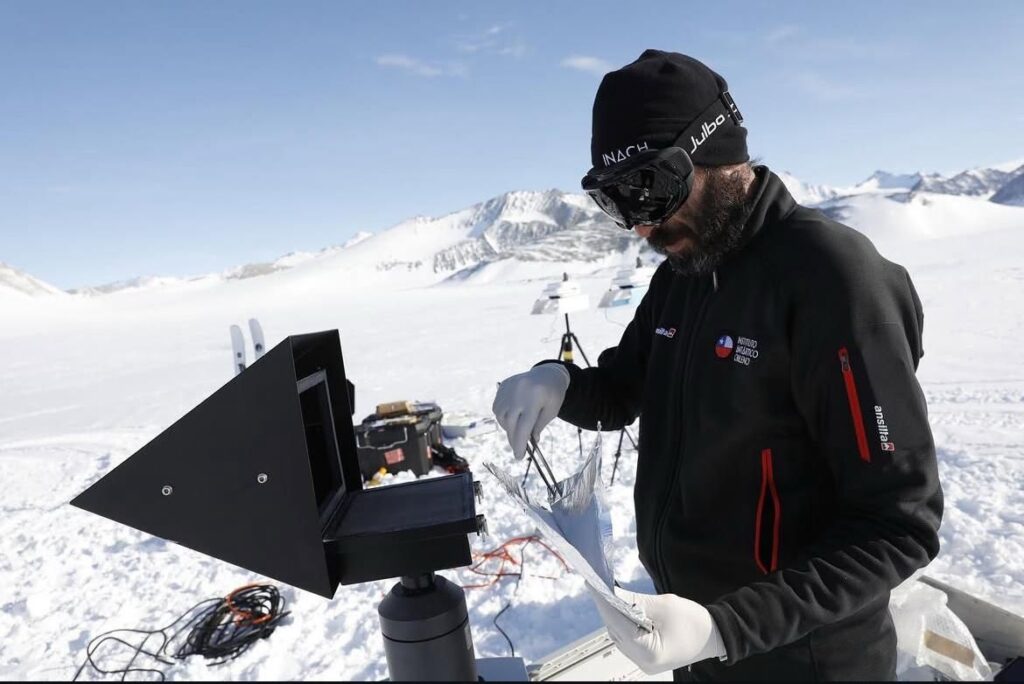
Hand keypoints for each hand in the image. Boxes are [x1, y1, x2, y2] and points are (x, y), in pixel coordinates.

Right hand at [492, 364, 569, 459]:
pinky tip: (512, 419)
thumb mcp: (551, 412)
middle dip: (514, 439)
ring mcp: (509, 388)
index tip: (519, 456)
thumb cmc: (553, 395)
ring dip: (508, 428)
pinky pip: (497, 408)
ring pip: (502, 417)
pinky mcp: (503, 386)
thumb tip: (529, 442)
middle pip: (511, 423)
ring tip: (518, 431)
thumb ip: (539, 426)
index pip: (523, 426)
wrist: (547, 373)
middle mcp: (519, 392)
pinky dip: (503, 417)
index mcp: (534, 398)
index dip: (520, 444)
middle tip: (518, 450)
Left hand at [587, 585, 725, 674]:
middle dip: (606, 607)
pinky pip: (627, 640)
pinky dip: (623, 624)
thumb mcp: (663, 605)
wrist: (715, 636)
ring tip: (607, 594)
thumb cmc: (695, 622)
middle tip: (598, 585)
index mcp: (649, 652)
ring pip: (618, 636)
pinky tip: (620, 608)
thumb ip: (635, 600)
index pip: (617, 623)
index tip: (593, 584)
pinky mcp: (646, 659)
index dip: (603, 602)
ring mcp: (644, 664)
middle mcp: (643, 663)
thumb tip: (612, 592)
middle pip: (615, 631)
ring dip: (613, 615)